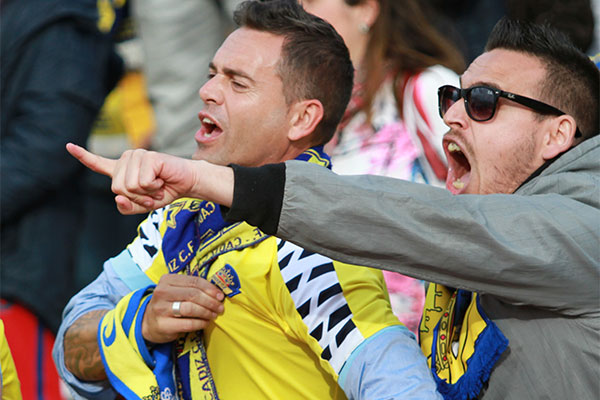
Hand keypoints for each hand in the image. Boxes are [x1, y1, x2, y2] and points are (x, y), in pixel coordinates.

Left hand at [66, 143, 198, 213]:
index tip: (69, 146)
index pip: (99, 164)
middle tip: (151, 193)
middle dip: (136, 198)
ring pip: (129, 187)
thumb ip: (127, 207)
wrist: (187, 183)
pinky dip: (154, 188)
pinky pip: (142, 182)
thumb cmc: (165, 191)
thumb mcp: (143, 206)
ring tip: (157, 186)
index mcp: (122, 170)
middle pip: (117, 188)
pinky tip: (161, 180)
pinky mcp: (148, 157)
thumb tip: (118, 199)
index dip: (83, 156)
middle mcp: (127, 159)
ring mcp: (137, 156)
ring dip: (146, 193)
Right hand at [142, 274, 224, 343]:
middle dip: (211, 301)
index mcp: (167, 280)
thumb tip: (217, 293)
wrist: (149, 323)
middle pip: (193, 294)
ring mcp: (161, 308)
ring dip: (207, 312)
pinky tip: (205, 323)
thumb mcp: (177, 291)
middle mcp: (162, 292)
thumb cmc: (169, 304)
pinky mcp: (163, 325)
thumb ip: (193, 288)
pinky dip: (200, 323)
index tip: (220, 296)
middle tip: (220, 308)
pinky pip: (188, 323)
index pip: (194, 281)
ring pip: (191, 308)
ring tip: (214, 315)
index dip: (210, 288)